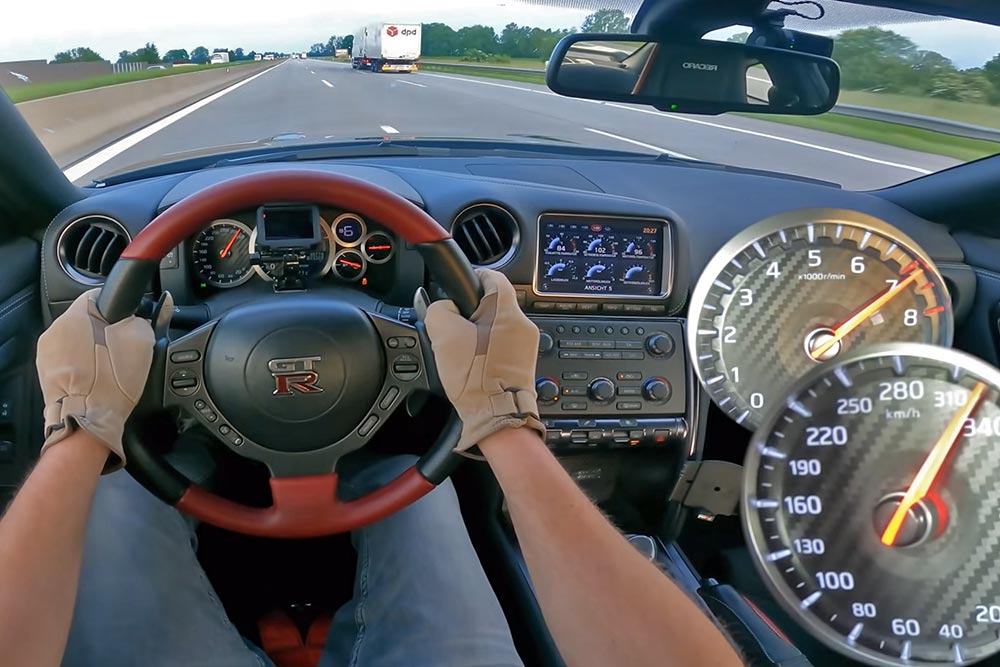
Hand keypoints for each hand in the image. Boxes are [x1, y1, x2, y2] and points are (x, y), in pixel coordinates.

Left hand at [36, 289, 155, 471]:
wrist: (88, 421)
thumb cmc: (113, 383)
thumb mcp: (142, 343)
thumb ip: (145, 319)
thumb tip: (154, 309)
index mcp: (75, 316)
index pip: (97, 295)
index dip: (118, 307)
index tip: (130, 320)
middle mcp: (54, 330)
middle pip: (86, 318)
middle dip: (105, 328)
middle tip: (124, 345)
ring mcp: (46, 353)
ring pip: (76, 339)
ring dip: (92, 345)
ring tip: (110, 364)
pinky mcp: (45, 372)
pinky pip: (68, 358)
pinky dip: (82, 362)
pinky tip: (97, 376)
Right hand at [424, 269, 544, 450]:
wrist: (496, 416)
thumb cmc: (475, 379)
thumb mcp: (443, 335)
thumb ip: (439, 309)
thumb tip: (442, 306)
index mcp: (507, 311)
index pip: (492, 276)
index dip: (472, 278)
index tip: (461, 286)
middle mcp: (523, 325)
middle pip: (493, 304)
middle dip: (472, 313)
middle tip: (455, 327)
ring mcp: (527, 345)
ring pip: (497, 326)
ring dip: (479, 333)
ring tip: (463, 350)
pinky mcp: (524, 362)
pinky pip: (503, 345)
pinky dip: (488, 349)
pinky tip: (474, 364)